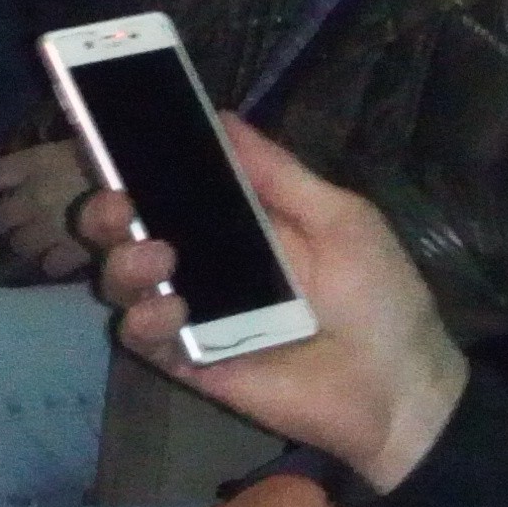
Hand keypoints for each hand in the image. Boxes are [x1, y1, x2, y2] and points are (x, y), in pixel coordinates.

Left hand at [0, 138, 105, 280]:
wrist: (130, 188)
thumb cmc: (104, 160)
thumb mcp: (74, 149)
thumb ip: (48, 162)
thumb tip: (36, 170)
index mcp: (34, 164)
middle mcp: (32, 197)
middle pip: (0, 218)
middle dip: (6, 221)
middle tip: (17, 223)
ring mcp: (48, 228)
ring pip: (20, 245)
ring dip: (27, 243)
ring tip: (39, 242)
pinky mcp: (70, 253)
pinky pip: (50, 266)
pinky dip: (54, 262)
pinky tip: (62, 258)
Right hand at [74, 119, 470, 493]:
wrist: (401, 390)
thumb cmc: (381, 299)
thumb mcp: (342, 220)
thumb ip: (279, 174)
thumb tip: (222, 117)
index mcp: (236, 224)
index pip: (168, 188)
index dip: (131, 164)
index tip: (106, 139)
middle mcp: (203, 264)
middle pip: (127, 231)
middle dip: (106, 212)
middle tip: (117, 204)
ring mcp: (192, 315)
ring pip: (123, 282)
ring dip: (124, 263)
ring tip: (156, 258)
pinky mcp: (190, 361)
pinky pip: (141, 338)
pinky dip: (143, 320)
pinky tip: (170, 310)